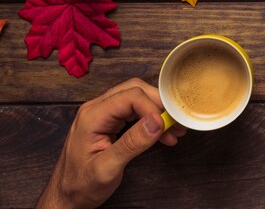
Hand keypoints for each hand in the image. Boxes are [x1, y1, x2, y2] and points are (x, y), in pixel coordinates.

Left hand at [37, 78, 186, 208]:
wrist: (66, 196)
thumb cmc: (80, 185)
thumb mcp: (107, 168)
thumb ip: (132, 143)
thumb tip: (156, 121)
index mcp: (92, 116)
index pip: (131, 96)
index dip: (153, 107)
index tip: (166, 125)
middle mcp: (97, 110)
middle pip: (135, 91)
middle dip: (159, 104)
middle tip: (175, 122)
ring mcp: (103, 114)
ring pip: (137, 98)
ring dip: (157, 111)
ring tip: (173, 130)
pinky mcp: (109, 122)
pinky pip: (134, 111)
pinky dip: (151, 119)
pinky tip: (162, 133)